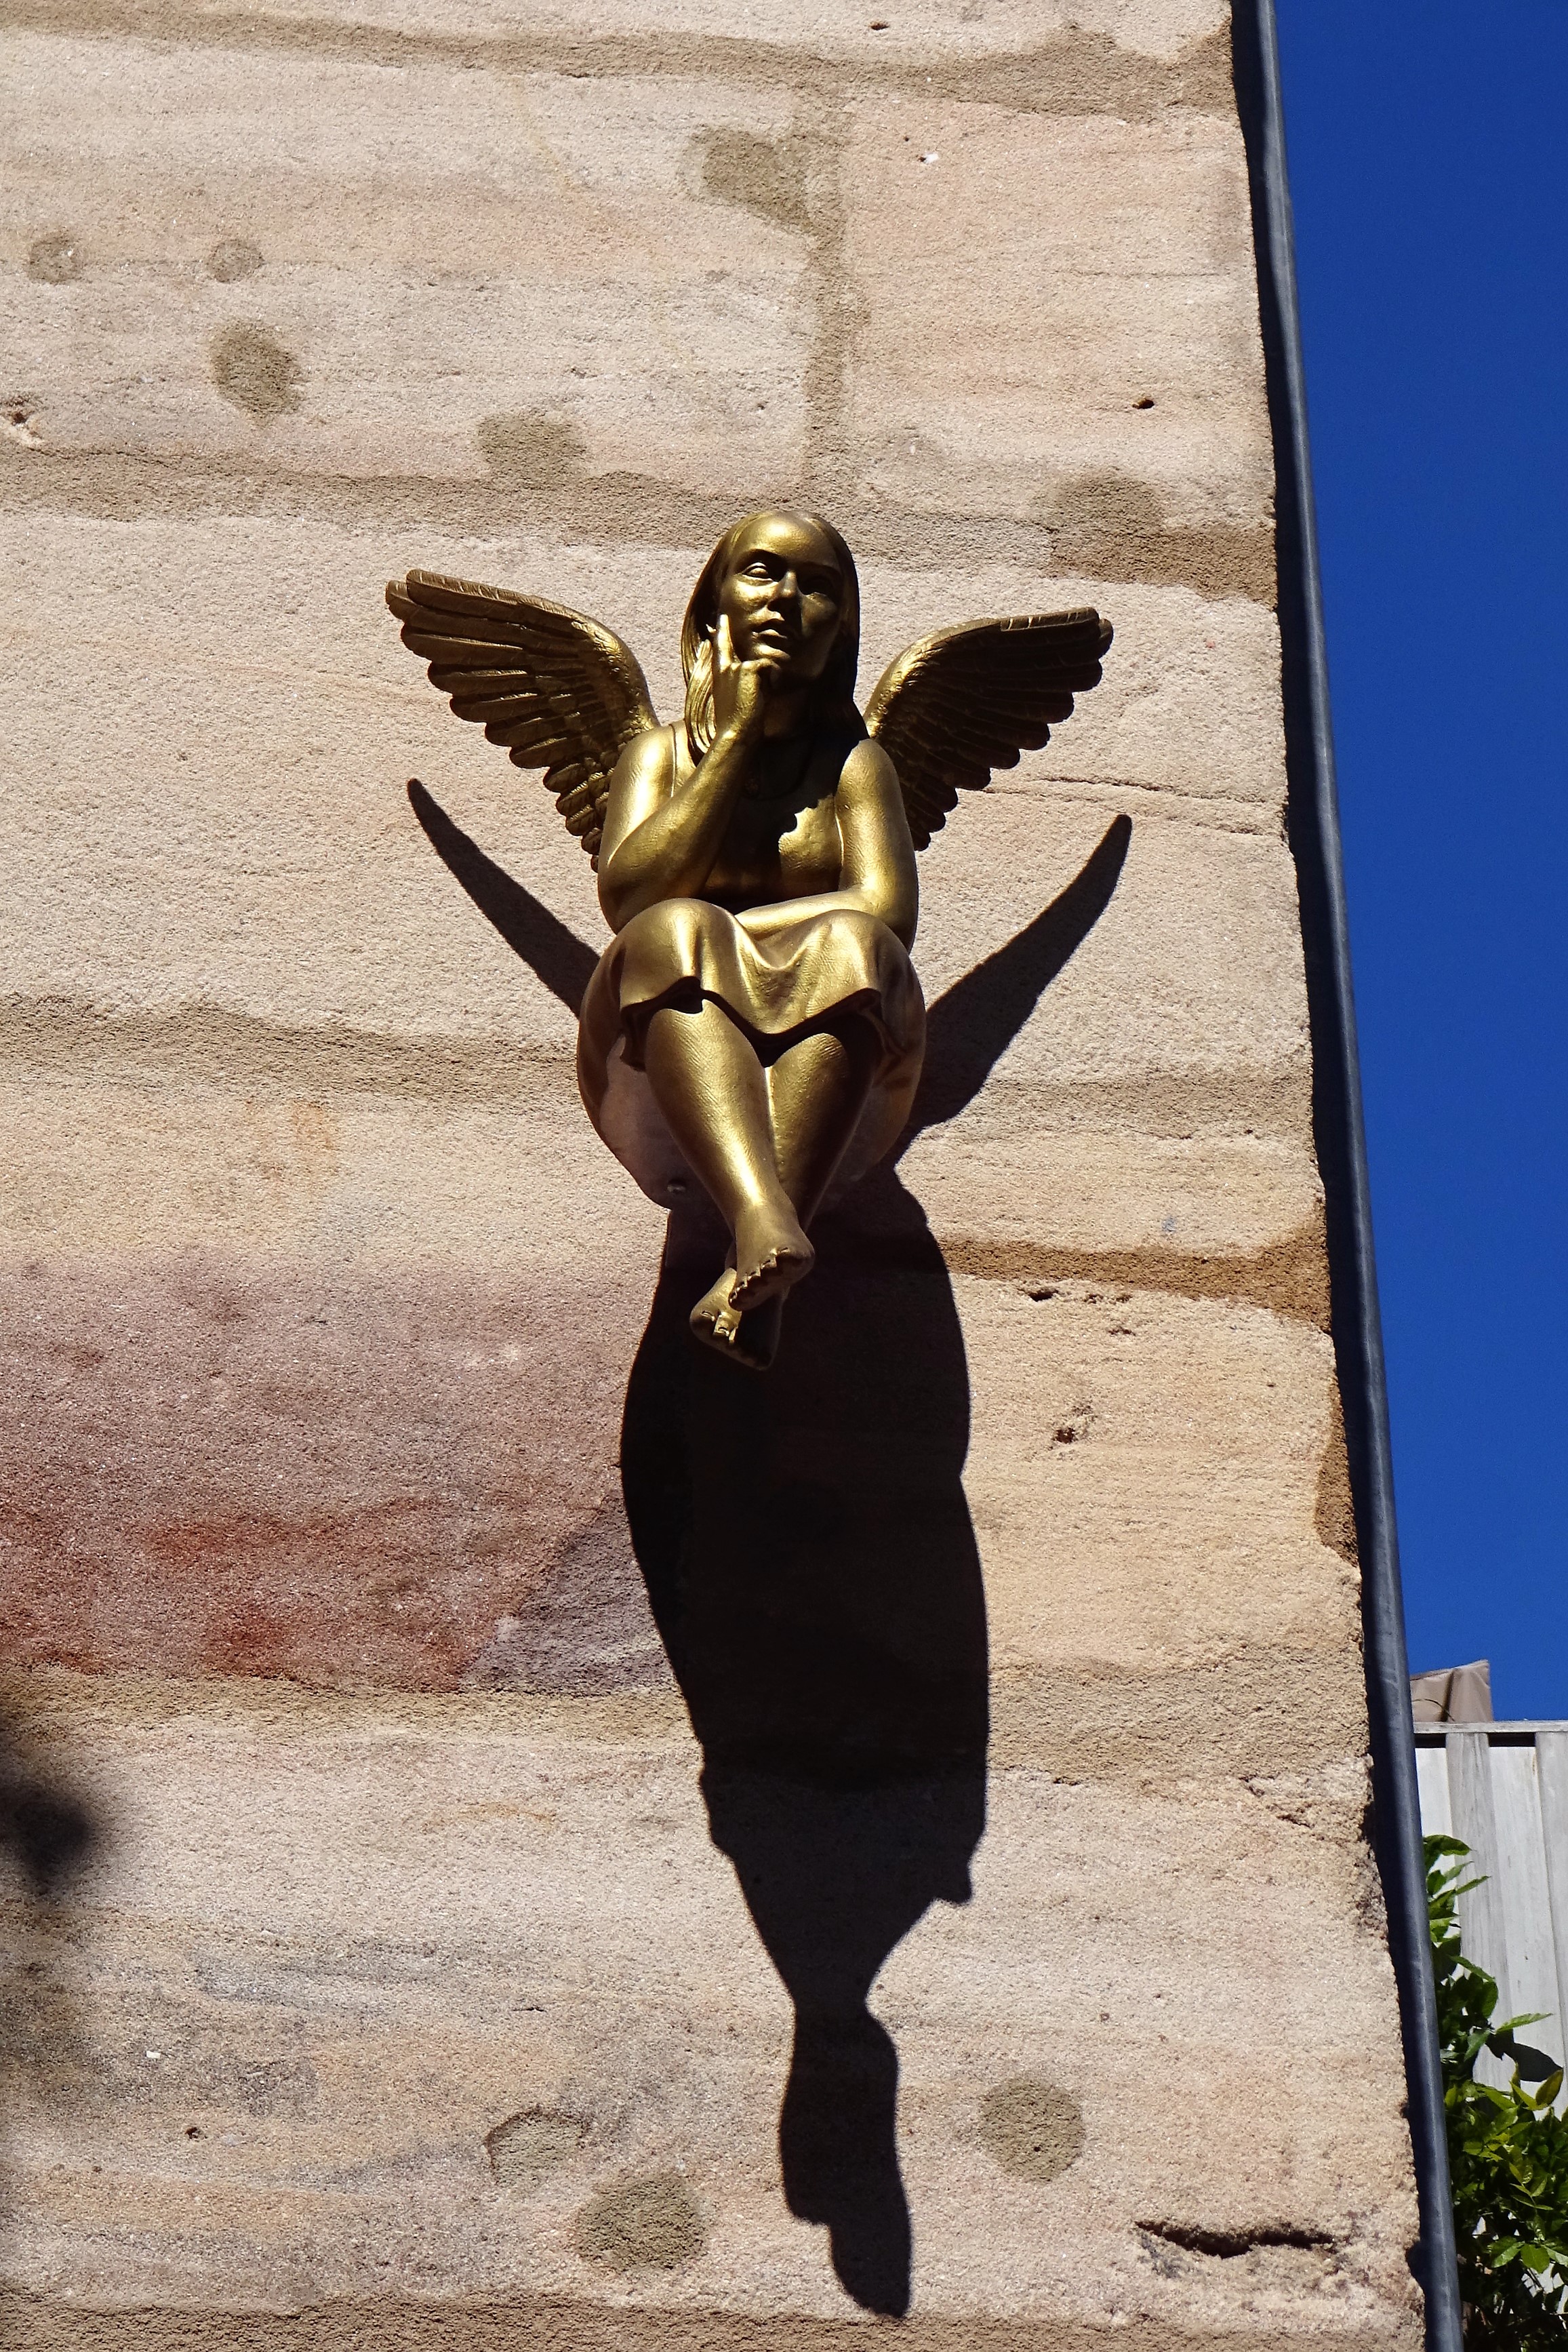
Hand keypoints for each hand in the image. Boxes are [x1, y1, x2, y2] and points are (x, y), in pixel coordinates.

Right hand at [711, 613, 780, 743]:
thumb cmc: (736, 721)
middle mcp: (725, 667)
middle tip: (727, 624)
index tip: (722, 618)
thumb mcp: (735, 697)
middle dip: (735, 643)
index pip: (720, 648)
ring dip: (765, 680)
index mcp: (719, 675)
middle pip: (734, 647)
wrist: (735, 733)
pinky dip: (771, 681)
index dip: (722, 632)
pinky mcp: (749, 670)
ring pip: (760, 663)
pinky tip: (764, 695)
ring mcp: (736, 667)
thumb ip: (742, 680)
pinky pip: (769, 668)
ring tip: (758, 698)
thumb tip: (757, 670)